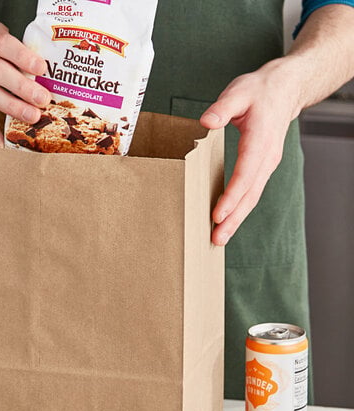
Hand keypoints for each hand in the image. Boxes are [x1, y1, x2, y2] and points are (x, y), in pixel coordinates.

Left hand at [200, 59, 302, 245]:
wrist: (285, 90)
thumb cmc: (259, 91)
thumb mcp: (239, 92)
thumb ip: (223, 107)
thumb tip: (206, 120)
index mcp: (260, 140)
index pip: (245, 173)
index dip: (231, 196)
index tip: (217, 215)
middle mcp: (266, 158)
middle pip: (250, 194)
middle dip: (233, 218)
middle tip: (216, 239)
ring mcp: (266, 165)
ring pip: (252, 197)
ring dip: (236, 219)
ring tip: (219, 238)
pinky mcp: (262, 168)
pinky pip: (251, 193)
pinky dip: (240, 210)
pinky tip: (227, 222)